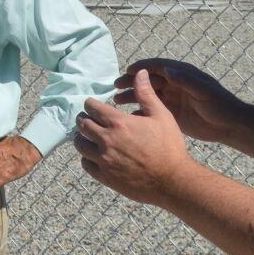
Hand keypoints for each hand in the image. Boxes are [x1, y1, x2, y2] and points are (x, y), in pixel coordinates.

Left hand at [74, 70, 193, 204]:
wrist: (173, 181)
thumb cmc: (169, 147)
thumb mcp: (161, 115)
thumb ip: (146, 94)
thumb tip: (140, 73)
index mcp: (119, 123)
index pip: (92, 108)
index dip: (90, 104)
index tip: (92, 105)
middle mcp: (107, 140)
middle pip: (82, 125)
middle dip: (83, 119)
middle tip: (88, 119)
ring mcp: (104, 160)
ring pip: (80, 145)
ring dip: (82, 138)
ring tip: (88, 136)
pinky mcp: (105, 176)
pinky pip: (86, 164)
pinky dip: (86, 158)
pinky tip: (93, 155)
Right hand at [113, 58, 246, 144]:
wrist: (229, 125)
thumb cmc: (219, 104)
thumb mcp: (204, 91)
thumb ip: (186, 80)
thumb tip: (166, 69)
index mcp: (181, 75)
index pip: (157, 67)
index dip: (142, 67)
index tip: (127, 70)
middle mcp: (174, 84)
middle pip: (148, 80)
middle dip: (131, 82)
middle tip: (115, 86)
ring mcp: (171, 99)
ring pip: (146, 94)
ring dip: (132, 96)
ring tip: (117, 101)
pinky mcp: (171, 113)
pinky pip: (151, 110)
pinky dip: (140, 111)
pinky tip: (129, 116)